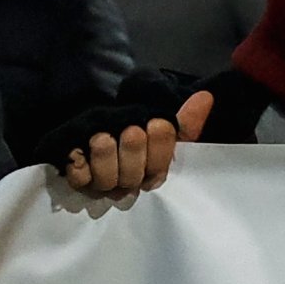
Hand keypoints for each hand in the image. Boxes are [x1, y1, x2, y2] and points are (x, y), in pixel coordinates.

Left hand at [60, 89, 212, 198]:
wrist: (95, 130)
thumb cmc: (135, 131)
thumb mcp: (160, 124)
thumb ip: (183, 118)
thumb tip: (205, 97)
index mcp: (153, 172)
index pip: (161, 168)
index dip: (159, 145)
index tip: (155, 123)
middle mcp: (129, 183)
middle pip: (133, 175)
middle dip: (132, 148)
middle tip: (128, 130)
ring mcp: (103, 186)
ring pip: (106, 179)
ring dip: (104, 154)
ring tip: (100, 137)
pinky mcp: (79, 183)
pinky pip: (79, 179)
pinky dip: (79, 163)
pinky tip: (80, 151)